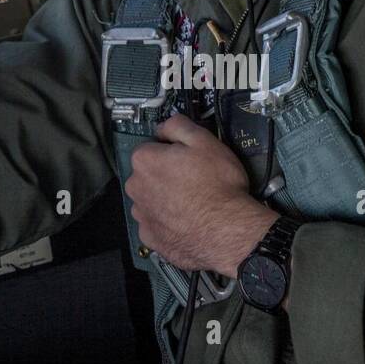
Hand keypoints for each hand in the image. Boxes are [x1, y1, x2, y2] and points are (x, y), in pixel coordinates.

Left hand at [125, 114, 277, 277]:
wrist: (228, 231)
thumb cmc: (219, 186)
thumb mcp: (205, 141)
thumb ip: (179, 126)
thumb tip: (166, 125)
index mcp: (145, 160)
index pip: (151, 147)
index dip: (171, 151)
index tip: (188, 159)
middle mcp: (136, 187)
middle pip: (149, 175)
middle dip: (166, 175)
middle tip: (194, 180)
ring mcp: (142, 215)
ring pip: (151, 200)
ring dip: (166, 199)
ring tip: (193, 203)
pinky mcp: (151, 237)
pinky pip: (156, 224)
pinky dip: (168, 222)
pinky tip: (188, 221)